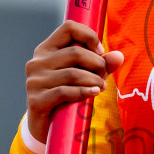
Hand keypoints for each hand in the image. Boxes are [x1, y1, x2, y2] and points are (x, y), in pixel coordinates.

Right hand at [24, 20, 123, 143]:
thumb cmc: (64, 96)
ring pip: (73, 74)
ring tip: (101, 87)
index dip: (89, 36)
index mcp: (46, 50)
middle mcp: (37, 62)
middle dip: (97, 64)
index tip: (100, 52)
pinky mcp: (36, 100)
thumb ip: (100, 65)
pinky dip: (84, 92)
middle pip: (75, 53)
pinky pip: (65, 92)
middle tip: (104, 76)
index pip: (68, 28)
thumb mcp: (81, 76)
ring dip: (94, 80)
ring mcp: (34, 81)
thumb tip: (119, 56)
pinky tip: (94, 93)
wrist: (43, 126)